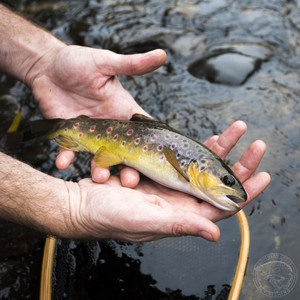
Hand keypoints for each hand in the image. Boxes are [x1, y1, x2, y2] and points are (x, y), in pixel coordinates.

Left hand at [28, 45, 166, 184]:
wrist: (47, 66)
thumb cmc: (78, 61)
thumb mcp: (107, 62)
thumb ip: (133, 64)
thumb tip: (162, 54)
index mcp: (123, 110)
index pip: (143, 131)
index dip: (151, 146)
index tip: (160, 163)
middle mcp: (109, 125)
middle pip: (123, 151)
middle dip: (128, 168)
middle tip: (130, 182)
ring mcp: (89, 133)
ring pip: (98, 156)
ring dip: (99, 169)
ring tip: (98, 177)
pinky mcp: (69, 135)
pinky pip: (69, 150)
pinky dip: (66, 156)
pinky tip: (62, 163)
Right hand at [65, 121, 269, 241]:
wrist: (81, 203)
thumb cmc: (109, 216)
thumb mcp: (146, 221)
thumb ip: (181, 224)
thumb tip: (216, 234)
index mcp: (181, 216)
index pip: (223, 205)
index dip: (245, 191)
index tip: (264, 174)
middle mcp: (179, 201)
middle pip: (217, 181)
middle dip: (238, 162)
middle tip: (257, 144)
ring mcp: (167, 186)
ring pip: (201, 166)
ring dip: (218, 150)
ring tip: (234, 131)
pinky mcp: (155, 173)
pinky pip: (180, 158)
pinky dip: (192, 147)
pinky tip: (201, 137)